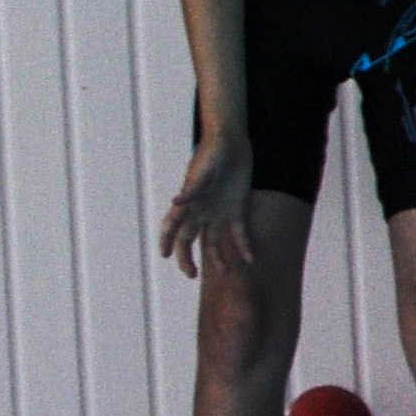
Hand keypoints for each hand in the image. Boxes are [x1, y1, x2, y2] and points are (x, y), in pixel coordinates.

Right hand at [159, 132, 254, 280]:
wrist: (231, 140)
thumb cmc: (213, 151)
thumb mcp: (202, 170)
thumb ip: (191, 188)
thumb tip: (175, 204)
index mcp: (189, 201)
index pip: (172, 224)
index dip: (167, 240)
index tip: (164, 255)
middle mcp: (200, 209)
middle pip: (190, 238)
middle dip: (188, 257)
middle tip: (192, 274)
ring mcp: (218, 210)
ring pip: (214, 240)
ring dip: (218, 257)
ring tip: (227, 274)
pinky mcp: (237, 208)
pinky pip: (239, 232)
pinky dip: (244, 245)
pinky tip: (251, 259)